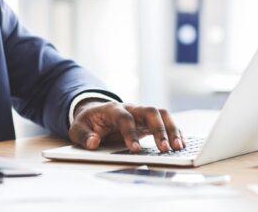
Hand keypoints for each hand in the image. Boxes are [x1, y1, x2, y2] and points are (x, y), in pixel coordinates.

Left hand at [68, 101, 184, 152]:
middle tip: (164, 148)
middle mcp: (130, 108)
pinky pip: (166, 122)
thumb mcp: (78, 129)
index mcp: (112, 109)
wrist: (94, 114)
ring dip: (171, 130)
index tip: (135, 149)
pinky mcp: (148, 122)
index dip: (130, 132)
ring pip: (161, 114)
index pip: (124, 117)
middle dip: (159, 129)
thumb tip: (93, 142)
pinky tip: (179, 145)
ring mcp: (141, 114)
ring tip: (177, 148)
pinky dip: (174, 132)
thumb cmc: (88, 123)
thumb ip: (83, 135)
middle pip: (149, 111)